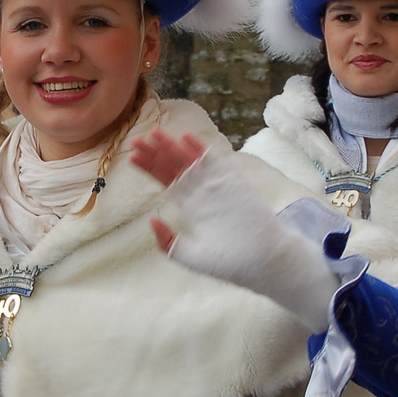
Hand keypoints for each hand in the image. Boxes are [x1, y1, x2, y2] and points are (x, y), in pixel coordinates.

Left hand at [131, 129, 336, 323]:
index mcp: (192, 207)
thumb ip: (168, 242)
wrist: (264, 263)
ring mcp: (218, 186)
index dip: (150, 167)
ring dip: (173, 147)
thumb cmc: (230, 263)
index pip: (167, 180)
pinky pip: (216, 162)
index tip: (133, 156)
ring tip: (154, 134)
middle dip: (156, 153)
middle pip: (175, 167)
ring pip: (190, 161)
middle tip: (138, 139)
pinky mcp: (234, 183)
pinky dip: (202, 150)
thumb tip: (152, 221)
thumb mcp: (191, 256)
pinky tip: (187, 139)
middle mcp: (202, 193)